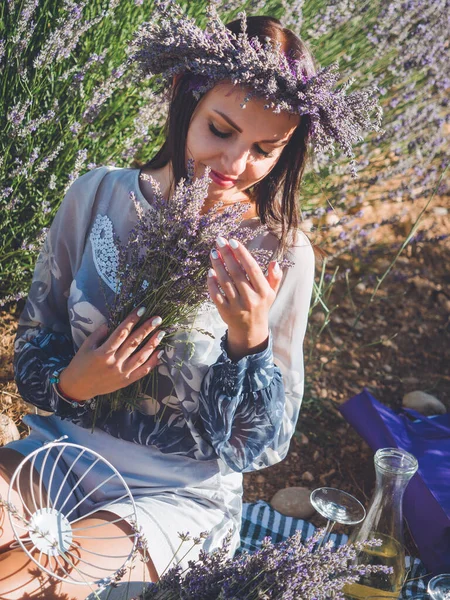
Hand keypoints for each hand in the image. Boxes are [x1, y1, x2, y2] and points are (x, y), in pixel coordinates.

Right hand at [58, 308, 164, 400]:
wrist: (78, 388)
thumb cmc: (80, 364)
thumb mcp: (85, 346)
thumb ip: (98, 334)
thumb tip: (110, 324)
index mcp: (103, 352)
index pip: (121, 332)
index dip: (132, 320)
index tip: (142, 310)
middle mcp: (114, 362)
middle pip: (133, 342)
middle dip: (146, 329)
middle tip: (158, 319)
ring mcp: (121, 373)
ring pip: (141, 356)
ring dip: (152, 344)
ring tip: (161, 333)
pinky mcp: (126, 381)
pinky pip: (142, 371)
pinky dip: (152, 362)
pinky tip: (160, 352)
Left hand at [207, 236, 282, 360]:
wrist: (250, 330)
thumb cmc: (261, 305)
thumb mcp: (271, 292)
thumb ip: (275, 277)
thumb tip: (274, 262)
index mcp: (263, 292)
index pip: (252, 268)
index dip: (242, 253)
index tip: (232, 241)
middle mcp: (250, 299)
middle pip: (236, 273)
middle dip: (227, 255)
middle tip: (219, 241)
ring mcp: (237, 306)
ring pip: (225, 282)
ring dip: (217, 265)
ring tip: (214, 252)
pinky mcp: (225, 311)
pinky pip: (216, 294)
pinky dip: (212, 282)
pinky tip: (210, 271)